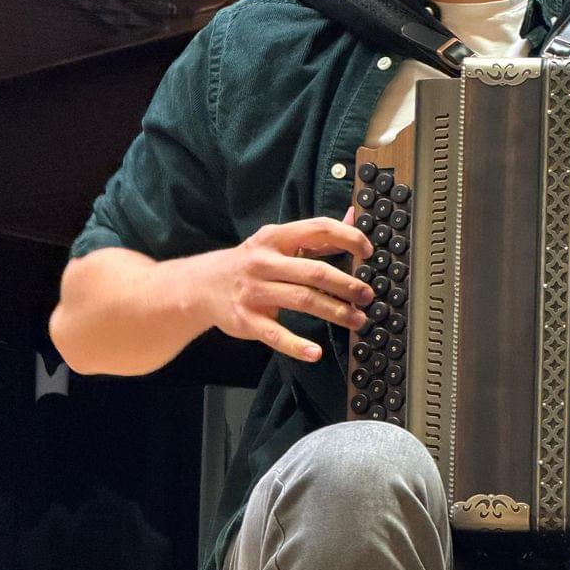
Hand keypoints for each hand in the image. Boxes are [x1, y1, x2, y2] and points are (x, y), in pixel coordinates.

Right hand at [199, 209, 372, 362]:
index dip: (347, 238)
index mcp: (275, 237)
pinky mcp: (246, 320)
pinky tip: (316, 353)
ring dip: (335, 312)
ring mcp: (254, 292)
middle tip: (368, 296)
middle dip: (347, 284)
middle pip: (314, 271)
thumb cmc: (251, 262)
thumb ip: (316, 234)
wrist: (201, 286)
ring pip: (302, 300)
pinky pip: (275, 335)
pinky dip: (297, 345)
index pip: (317, 229)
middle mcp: (264, 262)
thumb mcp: (278, 242)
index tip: (367, 252)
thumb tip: (353, 216)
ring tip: (358, 320)